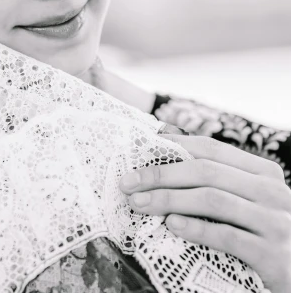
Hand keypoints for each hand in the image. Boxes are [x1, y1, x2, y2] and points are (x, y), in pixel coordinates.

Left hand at [119, 134, 290, 292]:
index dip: (172, 147)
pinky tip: (172, 226)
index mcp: (263, 172)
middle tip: (128, 182)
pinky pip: (227, 237)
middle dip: (161, 174)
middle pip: (205, 172)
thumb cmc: (269, 232)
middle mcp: (270, 191)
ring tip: (140, 204)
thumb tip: (167, 145)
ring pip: (212, 200)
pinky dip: (196, 229)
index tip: (139, 152)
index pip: (211, 149)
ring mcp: (273, 222)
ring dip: (169, 199)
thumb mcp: (252, 199)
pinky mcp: (272, 254)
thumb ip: (220, 179)